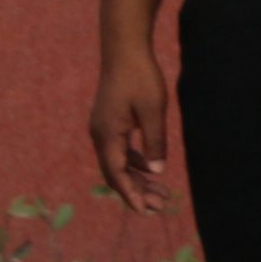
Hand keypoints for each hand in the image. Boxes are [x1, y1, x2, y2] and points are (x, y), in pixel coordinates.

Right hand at [88, 37, 174, 210]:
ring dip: (136, 180)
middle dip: (136, 193)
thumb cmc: (140, 77)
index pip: (117, 174)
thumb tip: (156, 172)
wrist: (124, 48)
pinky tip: (150, 169)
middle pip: (115, 173)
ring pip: (117, 163)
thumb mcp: (154, 111)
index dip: (131, 196)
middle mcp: (99, 134)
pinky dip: (133, 163)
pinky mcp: (108, 121)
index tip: (146, 213)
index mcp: (107, 135)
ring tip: (160, 193)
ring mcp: (102, 128)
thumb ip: (155, 143)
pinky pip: (119, 151)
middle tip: (161, 207)